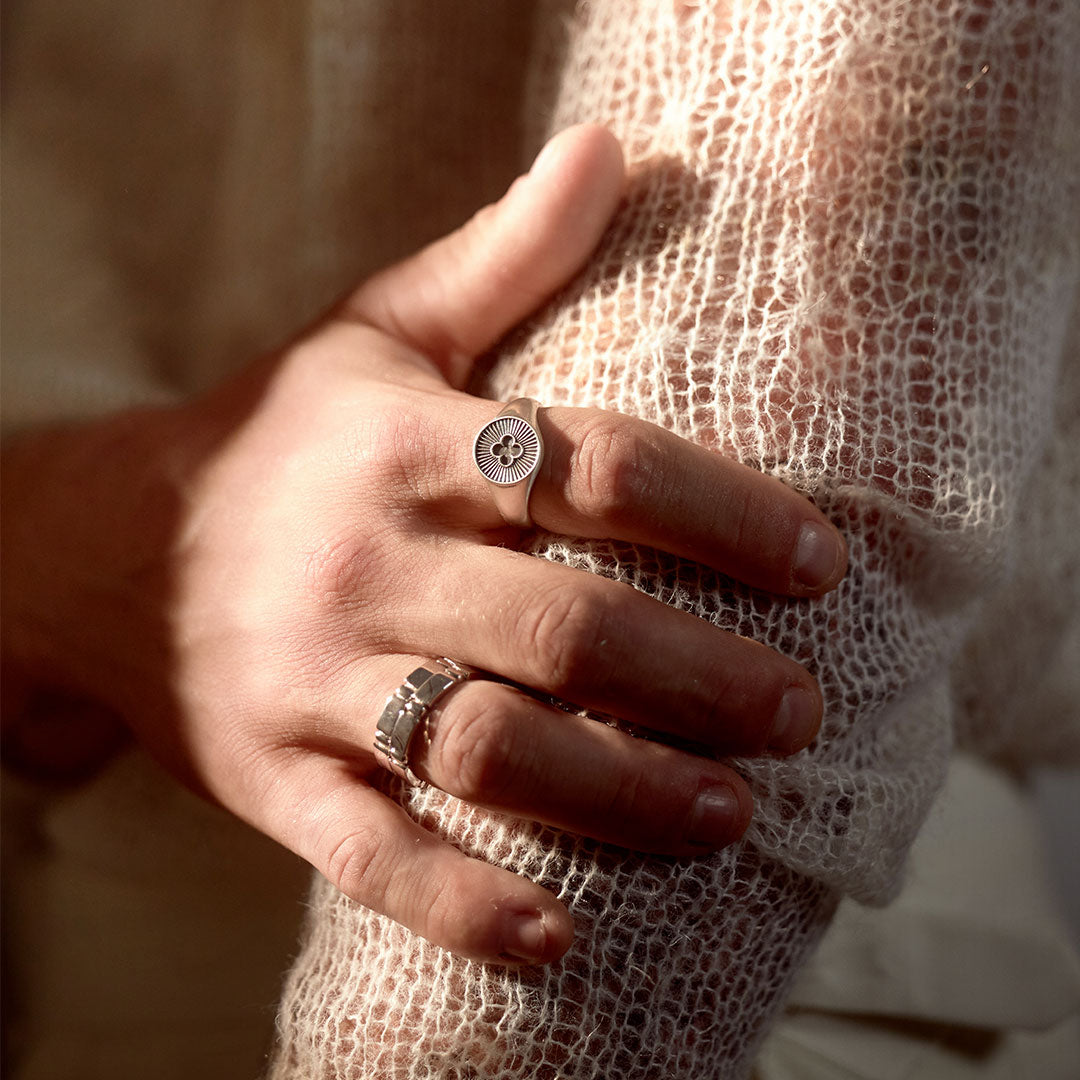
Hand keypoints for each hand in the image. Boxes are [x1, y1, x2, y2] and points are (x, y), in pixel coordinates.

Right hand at [1, 126, 845, 964]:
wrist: (98, 545)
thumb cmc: (278, 436)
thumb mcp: (378, 331)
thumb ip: (504, 254)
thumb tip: (614, 144)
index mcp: (406, 446)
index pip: (593, 465)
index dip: (720, 510)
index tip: (819, 562)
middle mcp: (364, 562)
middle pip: (563, 622)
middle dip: (700, 672)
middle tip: (800, 710)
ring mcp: (312, 679)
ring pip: (483, 743)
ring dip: (618, 787)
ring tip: (732, 811)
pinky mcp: (270, 779)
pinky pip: (370, 853)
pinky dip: (461, 900)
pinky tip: (558, 936)